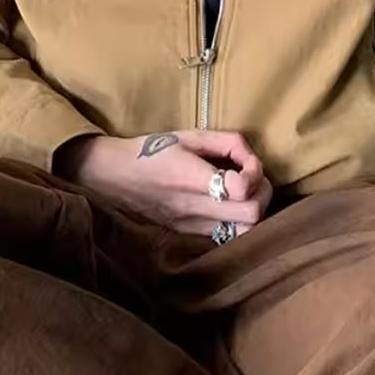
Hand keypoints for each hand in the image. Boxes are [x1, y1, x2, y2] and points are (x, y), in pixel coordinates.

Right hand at [56, 131, 271, 235]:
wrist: (112, 176)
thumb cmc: (151, 151)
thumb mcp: (187, 135)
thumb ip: (225, 141)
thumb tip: (252, 156)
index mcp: (190, 176)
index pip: (239, 188)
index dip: (254, 174)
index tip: (247, 163)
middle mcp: (192, 206)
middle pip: (251, 215)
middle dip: (262, 195)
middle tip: (253, 181)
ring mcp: (190, 225)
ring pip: (243, 233)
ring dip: (252, 213)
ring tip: (243, 195)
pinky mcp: (187, 235)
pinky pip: (226, 238)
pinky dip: (237, 224)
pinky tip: (229, 208)